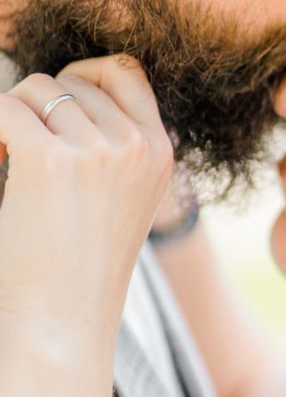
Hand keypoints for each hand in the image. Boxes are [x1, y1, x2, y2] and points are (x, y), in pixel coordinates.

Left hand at [0, 55, 172, 346]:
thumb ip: (114, 143)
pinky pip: (5, 110)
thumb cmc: (79, 268)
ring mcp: (97, 151)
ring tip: (9, 166)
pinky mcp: (50, 161)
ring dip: (12, 119)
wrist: (61, 325)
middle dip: (37, 106)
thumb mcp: (123, 198)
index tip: (56, 106)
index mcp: (160, 153)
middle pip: (72, 80)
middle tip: (21, 153)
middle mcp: (136, 146)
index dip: (86, 74)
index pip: (126, 71)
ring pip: (36, 89)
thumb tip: (64, 87)